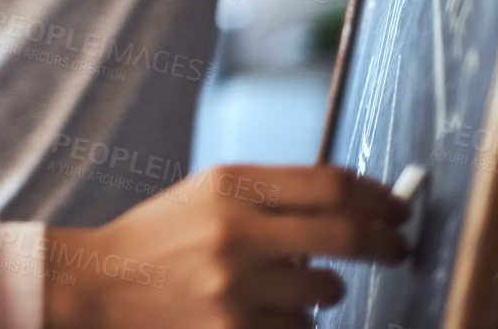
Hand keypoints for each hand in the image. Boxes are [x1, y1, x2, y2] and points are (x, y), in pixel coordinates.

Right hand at [42, 164, 408, 328]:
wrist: (98, 284)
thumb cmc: (161, 236)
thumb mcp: (208, 193)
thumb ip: (272, 194)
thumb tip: (355, 202)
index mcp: (228, 184)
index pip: (331, 184)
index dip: (378, 197)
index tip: (397, 208)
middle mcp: (235, 231)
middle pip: (347, 235)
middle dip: (386, 243)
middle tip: (398, 247)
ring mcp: (236, 286)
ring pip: (327, 290)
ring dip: (324, 287)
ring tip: (286, 284)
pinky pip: (300, 328)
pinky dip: (291, 321)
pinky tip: (256, 310)